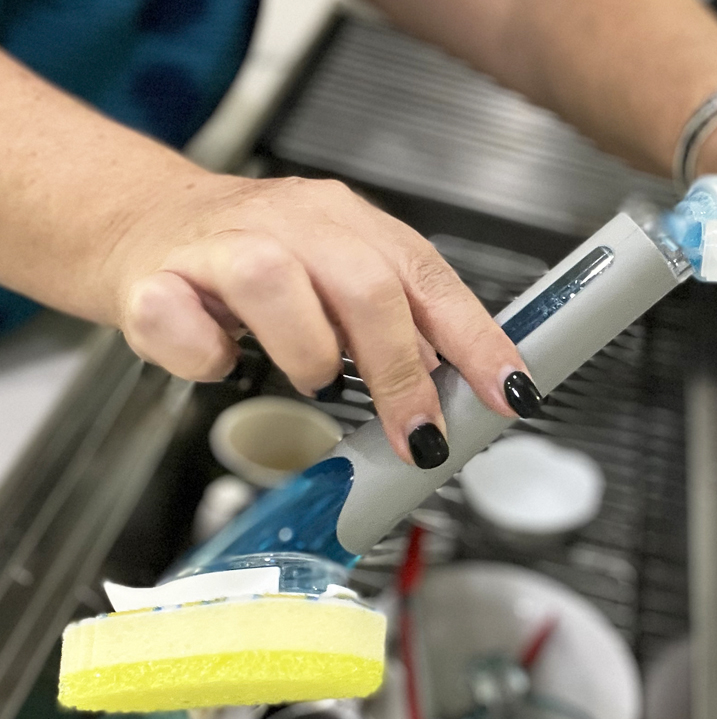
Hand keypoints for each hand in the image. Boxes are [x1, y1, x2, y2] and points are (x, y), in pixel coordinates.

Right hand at [108, 172, 539, 467]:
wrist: (145, 223)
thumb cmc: (256, 258)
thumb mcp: (341, 280)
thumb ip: (398, 324)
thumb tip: (454, 382)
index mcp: (351, 224)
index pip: (429, 279)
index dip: (475, 340)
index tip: (509, 393)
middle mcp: (293, 223)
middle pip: (363, 286)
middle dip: (399, 373)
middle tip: (416, 434)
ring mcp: (221, 244)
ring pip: (272, 283)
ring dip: (306, 353)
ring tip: (311, 378)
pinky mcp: (153, 278)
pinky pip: (180, 321)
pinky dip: (206, 356)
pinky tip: (222, 359)